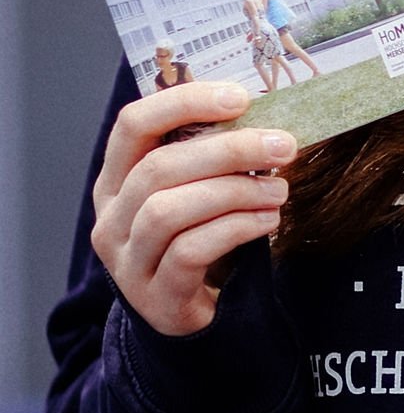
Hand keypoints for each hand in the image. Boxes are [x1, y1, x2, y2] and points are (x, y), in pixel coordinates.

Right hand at [90, 84, 294, 337]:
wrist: (189, 316)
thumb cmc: (199, 240)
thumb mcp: (196, 194)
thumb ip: (213, 159)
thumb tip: (268, 118)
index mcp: (117, 180)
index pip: (134, 124)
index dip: (184, 102)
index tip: (240, 97)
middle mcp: (111, 217)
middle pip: (159, 167)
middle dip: (229, 150)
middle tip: (283, 146)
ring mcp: (127, 259)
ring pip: (169, 210)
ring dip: (235, 192)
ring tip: (280, 190)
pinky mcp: (154, 294)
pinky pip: (190, 251)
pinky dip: (236, 229)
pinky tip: (268, 220)